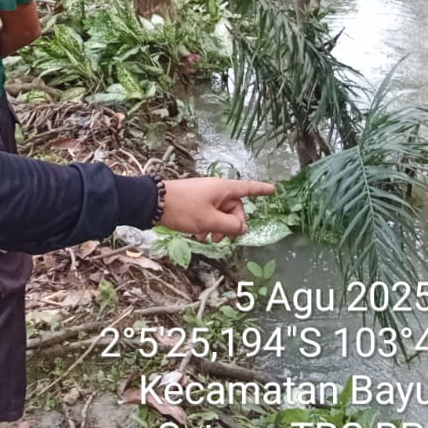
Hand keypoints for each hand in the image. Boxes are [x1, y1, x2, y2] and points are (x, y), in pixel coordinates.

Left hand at [159, 177, 274, 240]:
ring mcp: (205, 196)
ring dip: (217, 229)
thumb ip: (230, 226)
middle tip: (221, 239)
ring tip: (207, 239)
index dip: (261, 190)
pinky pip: (208, 215)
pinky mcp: (194, 203)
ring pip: (221, 214)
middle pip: (234, 208)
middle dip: (231, 225)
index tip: (274, 189)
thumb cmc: (183, 209)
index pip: (247, 188)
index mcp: (223, 189)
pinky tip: (198, 237)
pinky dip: (207, 226)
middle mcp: (216, 190)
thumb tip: (242, 228)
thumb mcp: (209, 221)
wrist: (153, 203)